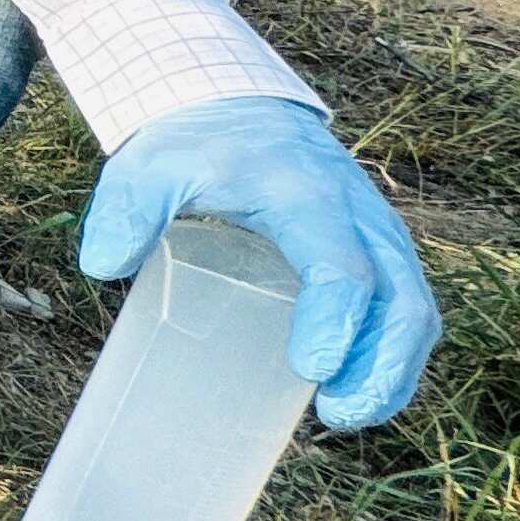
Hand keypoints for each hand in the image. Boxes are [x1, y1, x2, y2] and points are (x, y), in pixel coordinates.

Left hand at [80, 94, 437, 430]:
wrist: (241, 107)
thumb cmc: (196, 146)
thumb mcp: (151, 166)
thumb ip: (127, 209)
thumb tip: (103, 266)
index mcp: (307, 196)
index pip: (341, 267)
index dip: (335, 322)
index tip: (311, 371)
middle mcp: (359, 216)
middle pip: (402, 300)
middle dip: (380, 365)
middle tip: (336, 413)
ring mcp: (379, 234)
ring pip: (416, 309)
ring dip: (394, 369)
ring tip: (346, 413)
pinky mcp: (380, 251)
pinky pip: (407, 308)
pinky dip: (393, 354)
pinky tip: (356, 389)